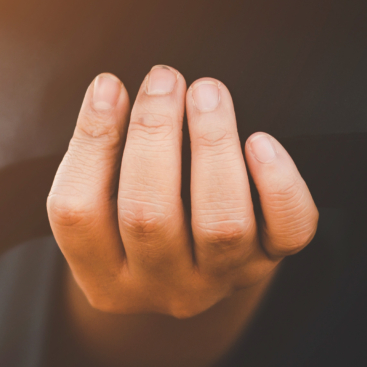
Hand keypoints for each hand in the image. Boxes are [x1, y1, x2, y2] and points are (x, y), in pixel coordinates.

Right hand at [44, 66, 318, 366]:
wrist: (196, 272)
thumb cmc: (140, 217)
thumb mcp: (103, 202)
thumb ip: (99, 155)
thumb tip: (106, 90)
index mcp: (102, 277)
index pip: (78, 213)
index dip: (92, 143)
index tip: (110, 86)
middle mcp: (159, 287)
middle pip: (148, 215)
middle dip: (154, 135)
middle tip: (164, 79)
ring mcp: (218, 281)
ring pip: (221, 223)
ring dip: (214, 145)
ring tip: (207, 91)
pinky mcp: (268, 262)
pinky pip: (288, 230)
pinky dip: (278, 184)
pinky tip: (261, 142)